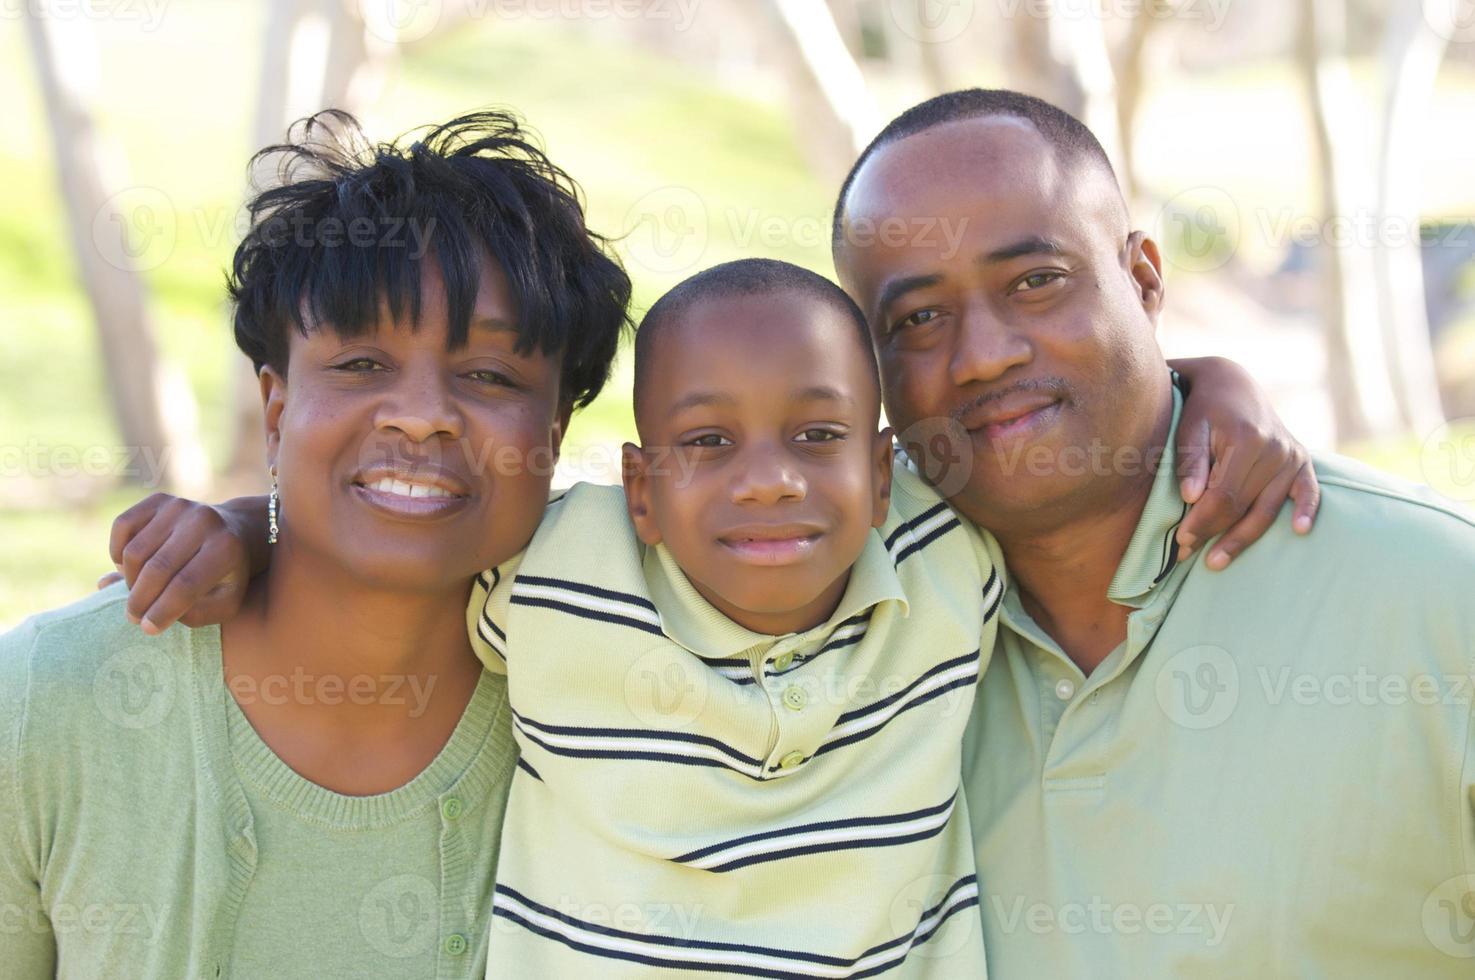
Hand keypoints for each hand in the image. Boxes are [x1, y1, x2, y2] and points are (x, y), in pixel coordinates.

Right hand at [107, 493, 264, 633]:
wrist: (235, 532)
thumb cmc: (226, 576)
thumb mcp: (224, 602)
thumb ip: (192, 615)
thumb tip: (143, 619)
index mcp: (226, 548)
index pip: (185, 586)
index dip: (162, 611)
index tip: (148, 628)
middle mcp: (204, 521)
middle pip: (157, 569)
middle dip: (140, 600)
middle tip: (134, 617)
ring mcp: (180, 506)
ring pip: (135, 551)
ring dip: (129, 579)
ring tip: (139, 593)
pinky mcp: (160, 499)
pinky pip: (123, 526)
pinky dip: (118, 550)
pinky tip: (128, 567)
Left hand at [1169, 357, 1319, 569]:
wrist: (1232, 383)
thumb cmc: (1202, 408)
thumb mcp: (1189, 427)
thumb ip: (1191, 461)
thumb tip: (1191, 497)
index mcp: (1245, 440)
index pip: (1223, 496)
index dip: (1201, 522)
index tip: (1181, 540)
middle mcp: (1275, 449)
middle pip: (1243, 507)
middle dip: (1214, 534)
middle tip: (1188, 555)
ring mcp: (1291, 455)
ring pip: (1267, 510)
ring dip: (1243, 539)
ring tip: (1217, 562)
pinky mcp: (1302, 460)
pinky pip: (1309, 490)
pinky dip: (1306, 510)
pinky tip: (1300, 531)